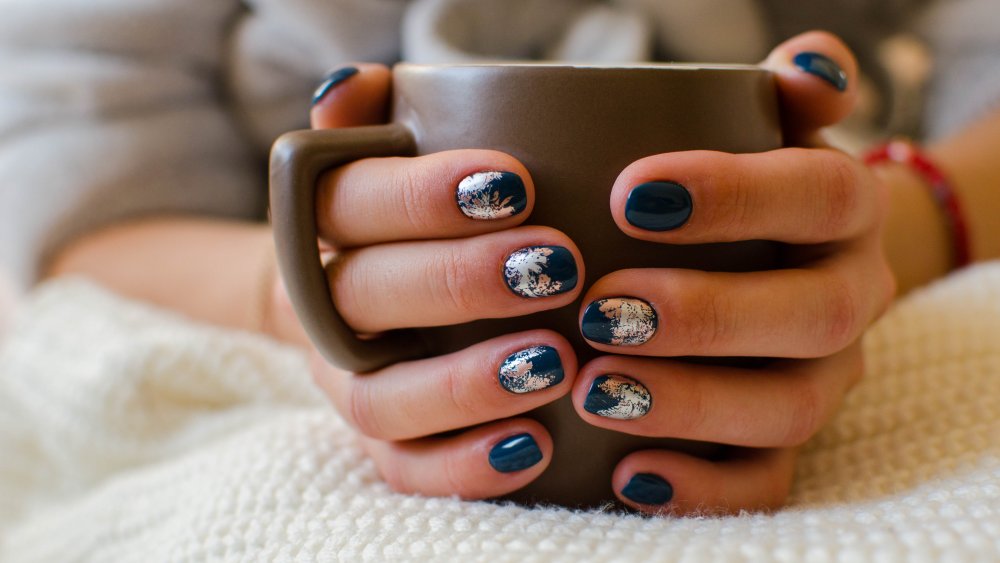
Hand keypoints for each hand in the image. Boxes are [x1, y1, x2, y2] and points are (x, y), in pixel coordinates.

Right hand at [285, 64, 585, 497]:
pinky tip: (536, 446)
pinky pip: (406, 470)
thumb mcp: (396, 152)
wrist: (381, 295)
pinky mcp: (383, 444)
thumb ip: (376, 116)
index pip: (346, 200)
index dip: (420, 194)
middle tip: (555, 266)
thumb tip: (352, 91)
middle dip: (459, 280)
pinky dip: (464, 466)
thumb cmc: (418, 213)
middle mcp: (324, 307)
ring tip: (555, 362)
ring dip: (465, 384)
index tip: (516, 182)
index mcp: (324, 225)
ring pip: (380, 399)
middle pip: (364, 295)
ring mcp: (347, 383)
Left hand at [571, 31, 894, 514]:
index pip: (817, 196)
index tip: (628, 194)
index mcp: (847, 210)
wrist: (788, 255)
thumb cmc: (748, 182)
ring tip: (595, 390)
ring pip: (788, 408)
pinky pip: (767, 482)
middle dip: (706, 316)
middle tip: (601, 309)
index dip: (734, 195)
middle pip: (812, 316)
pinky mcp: (787, 441)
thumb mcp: (767, 127)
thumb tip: (810, 66)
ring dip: (692, 404)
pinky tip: (626, 473)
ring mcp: (823, 376)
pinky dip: (702, 487)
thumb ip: (789, 91)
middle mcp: (849, 297)